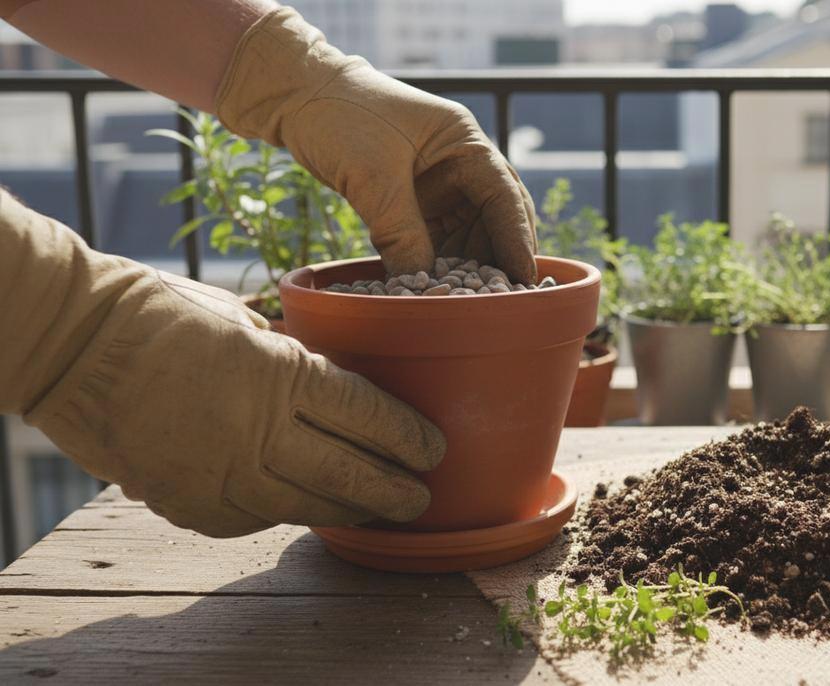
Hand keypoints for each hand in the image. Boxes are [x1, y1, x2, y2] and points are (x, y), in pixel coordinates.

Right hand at [1, 191, 444, 536]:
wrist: (72, 342)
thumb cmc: (162, 312)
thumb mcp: (245, 320)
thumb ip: (292, 355)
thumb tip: (331, 376)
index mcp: (279, 373)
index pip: (365, 415)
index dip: (407, 438)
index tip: (434, 449)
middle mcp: (257, 432)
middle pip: (348, 474)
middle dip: (394, 491)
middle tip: (421, 498)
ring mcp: (220, 474)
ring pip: (306, 506)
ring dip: (347, 510)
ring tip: (376, 510)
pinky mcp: (187, 503)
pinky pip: (253, 519)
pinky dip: (284, 513)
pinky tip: (307, 508)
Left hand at [215, 7, 537, 283]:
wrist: (295, 96)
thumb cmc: (340, 117)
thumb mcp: (373, 178)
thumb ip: (401, 233)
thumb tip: (422, 287)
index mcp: (465, 141)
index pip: (504, 195)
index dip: (516, 238)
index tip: (525, 276)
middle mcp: (460, 164)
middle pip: (495, 219)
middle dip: (500, 257)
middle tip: (507, 298)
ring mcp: (439, 184)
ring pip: (469, 234)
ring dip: (470, 265)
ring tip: (474, 302)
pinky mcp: (414, 202)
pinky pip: (436, 240)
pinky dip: (439, 264)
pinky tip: (439, 289)